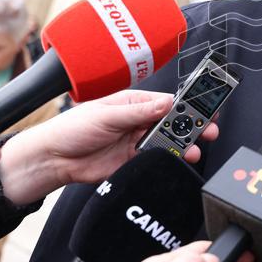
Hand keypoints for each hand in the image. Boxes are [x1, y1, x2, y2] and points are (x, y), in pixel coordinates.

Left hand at [0, 90, 218, 204]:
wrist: (53, 158)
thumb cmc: (72, 128)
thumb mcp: (107, 115)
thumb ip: (139, 112)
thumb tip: (167, 103)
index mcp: (133, 103)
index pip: (167, 101)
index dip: (187, 103)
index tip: (205, 106)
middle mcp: (137, 121)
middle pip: (172, 122)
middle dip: (192, 125)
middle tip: (207, 130)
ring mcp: (136, 141)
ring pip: (168, 141)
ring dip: (183, 145)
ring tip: (194, 149)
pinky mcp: (132, 160)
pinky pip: (156, 158)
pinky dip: (169, 159)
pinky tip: (177, 159)